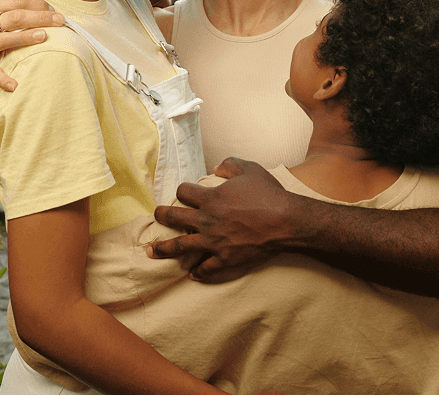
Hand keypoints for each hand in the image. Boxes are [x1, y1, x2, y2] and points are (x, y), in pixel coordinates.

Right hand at [0, 0, 64, 91]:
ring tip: (43, 36)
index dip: (37, 4)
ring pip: (5, 40)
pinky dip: (3, 79)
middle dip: (40, 17)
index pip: (16, 1)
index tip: (54, 10)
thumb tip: (35, 0)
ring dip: (25, 38)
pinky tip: (15, 86)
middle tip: (60, 20)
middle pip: (15, 18)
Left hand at [149, 158, 295, 282]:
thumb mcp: (250, 169)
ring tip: (152, 251)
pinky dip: (198, 272)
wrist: (286, 222)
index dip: (183, 190)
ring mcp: (214, 243)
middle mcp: (207, 221)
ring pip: (181, 246)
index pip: (184, 192)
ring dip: (164, 249)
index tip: (185, 192)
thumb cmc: (269, 194)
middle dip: (163, 215)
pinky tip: (192, 273)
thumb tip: (216, 167)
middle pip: (175, 218)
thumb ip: (230, 165)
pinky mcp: (225, 260)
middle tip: (157, 215)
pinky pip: (206, 268)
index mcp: (211, 198)